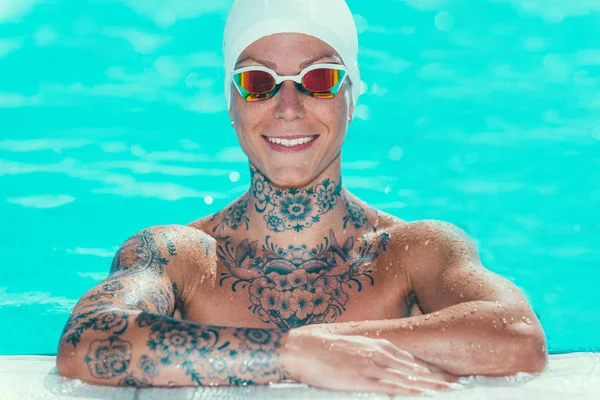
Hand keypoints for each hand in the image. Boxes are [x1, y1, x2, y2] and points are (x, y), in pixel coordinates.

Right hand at [280, 329, 461, 395]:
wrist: (303, 348)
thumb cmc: (324, 347)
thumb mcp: (352, 347)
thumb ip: (370, 354)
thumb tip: (382, 364)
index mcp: (379, 345)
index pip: (413, 359)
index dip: (432, 368)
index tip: (447, 374)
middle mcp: (381, 354)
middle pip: (417, 368)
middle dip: (439, 376)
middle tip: (459, 382)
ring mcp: (374, 366)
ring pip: (411, 377)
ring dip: (433, 384)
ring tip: (452, 390)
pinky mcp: (365, 378)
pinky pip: (394, 386)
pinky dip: (412, 389)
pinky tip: (426, 393)